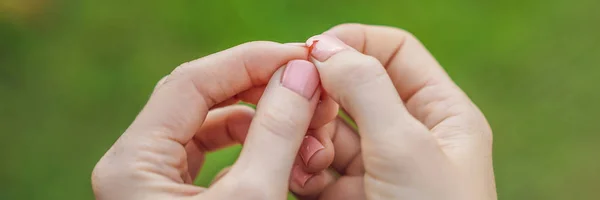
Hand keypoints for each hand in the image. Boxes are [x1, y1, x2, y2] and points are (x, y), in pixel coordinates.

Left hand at [91, 41, 338, 199]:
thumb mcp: (252, 199)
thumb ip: (276, 133)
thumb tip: (300, 74)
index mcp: (132, 164)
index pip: (191, 82)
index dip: (250, 62)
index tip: (301, 57)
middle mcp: (134, 168)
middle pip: (199, 99)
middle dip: (259, 88)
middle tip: (308, 85)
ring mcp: (153, 184)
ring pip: (210, 128)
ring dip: (260, 121)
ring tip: (305, 126)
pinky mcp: (175, 199)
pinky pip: (212, 157)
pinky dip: (251, 150)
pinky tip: (283, 155)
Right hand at [295, 24, 496, 199]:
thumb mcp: (406, 147)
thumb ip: (366, 89)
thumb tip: (326, 48)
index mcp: (441, 114)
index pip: (394, 52)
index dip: (354, 43)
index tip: (312, 52)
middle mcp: (409, 137)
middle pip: (355, 89)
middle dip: (324, 96)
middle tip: (301, 104)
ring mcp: (377, 169)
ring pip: (328, 129)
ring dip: (311, 136)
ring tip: (311, 157)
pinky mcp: (349, 196)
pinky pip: (316, 166)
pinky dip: (304, 168)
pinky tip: (308, 181)